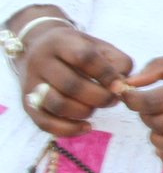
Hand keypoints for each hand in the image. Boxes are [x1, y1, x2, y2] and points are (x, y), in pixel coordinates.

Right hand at [14, 23, 131, 138]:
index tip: (120, 85)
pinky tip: (87, 127)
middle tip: (113, 100)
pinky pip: (45, 123)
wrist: (38, 48)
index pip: (84, 57)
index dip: (106, 73)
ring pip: (58, 105)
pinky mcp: (27, 104)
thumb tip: (125, 84)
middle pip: (71, 85)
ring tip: (97, 108)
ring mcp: (31, 84)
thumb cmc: (77, 50)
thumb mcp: (99, 46)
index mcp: (60, 42)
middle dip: (99, 97)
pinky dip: (68, 129)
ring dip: (85, 112)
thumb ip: (118, 62)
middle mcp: (40, 62)